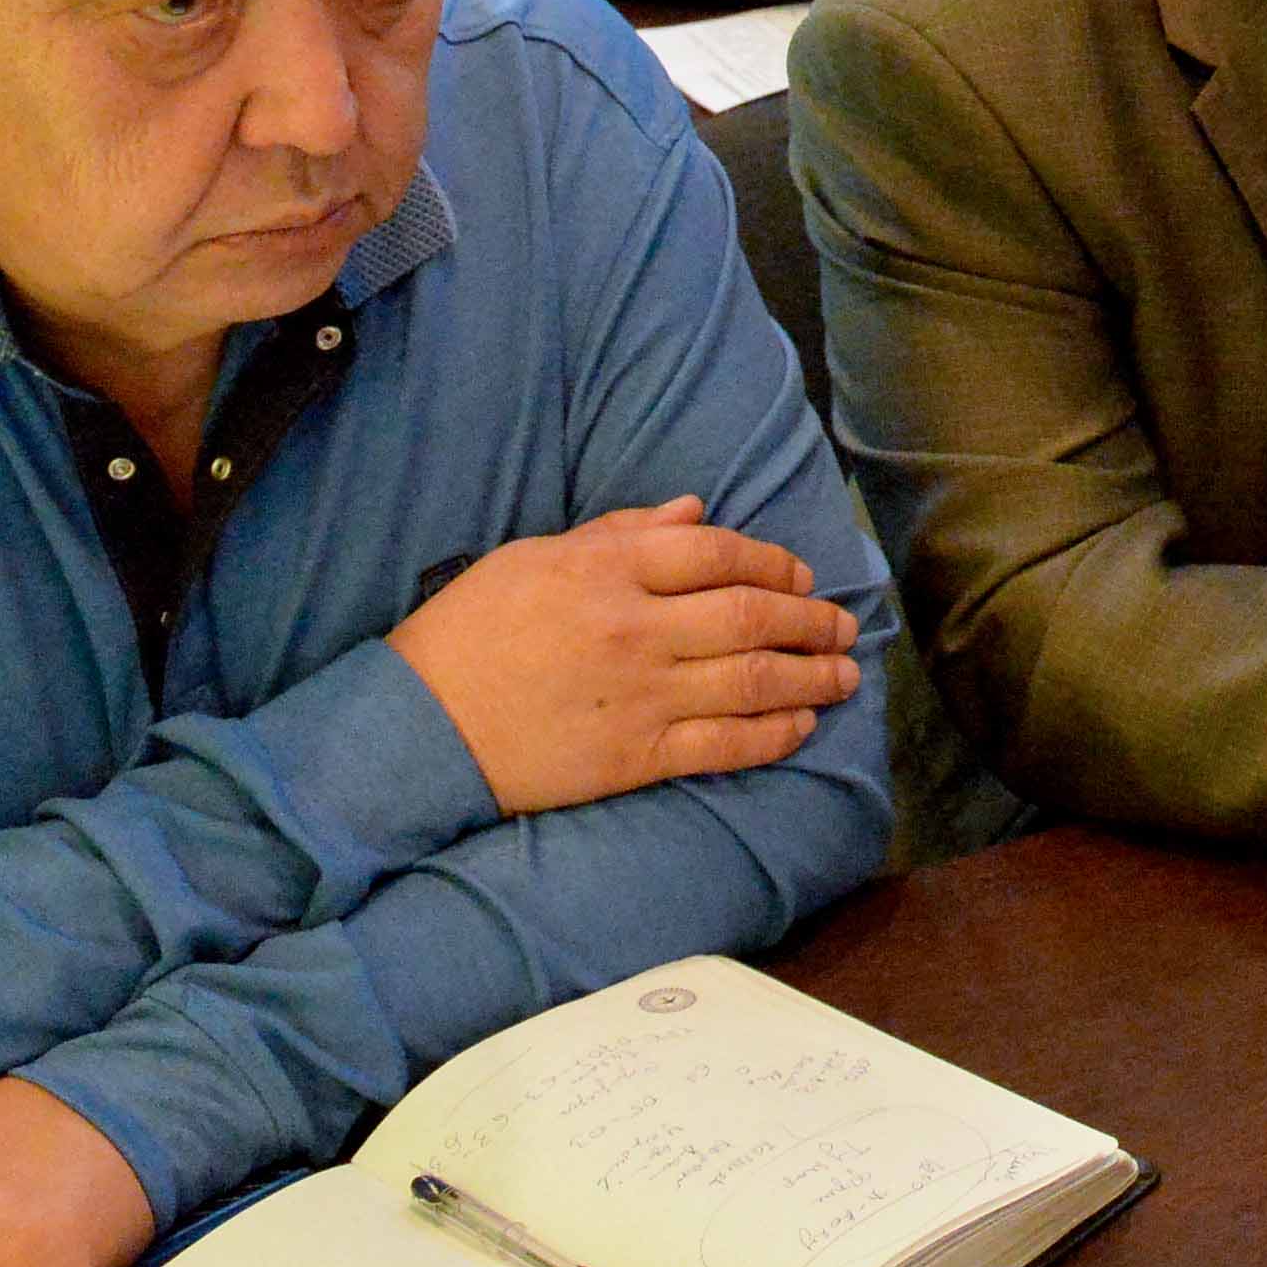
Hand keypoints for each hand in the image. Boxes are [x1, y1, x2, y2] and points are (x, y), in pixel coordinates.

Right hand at [388, 498, 859, 815]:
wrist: (420, 726)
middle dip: (808, 618)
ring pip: (752, 679)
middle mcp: (635, 628)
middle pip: (750, 614)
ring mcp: (640, 695)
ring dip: (810, 674)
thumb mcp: (536, 556)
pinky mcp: (635, 757)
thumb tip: (697, 509)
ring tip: (846, 673)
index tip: (802, 573)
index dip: (773, 561)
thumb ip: (620, 531)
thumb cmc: (471, 630)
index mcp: (608, 570)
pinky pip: (724, 745)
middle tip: (844, 624)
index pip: (717, 552)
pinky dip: (773, 733)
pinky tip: (802, 723)